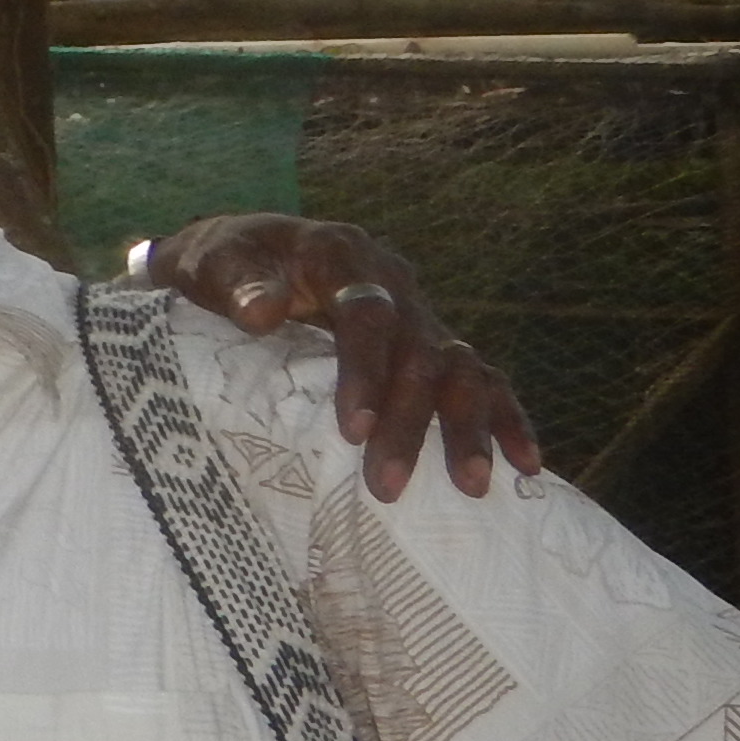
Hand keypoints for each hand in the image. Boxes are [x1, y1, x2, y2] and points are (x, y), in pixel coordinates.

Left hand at [140, 214, 543, 499]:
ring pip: (461, 367)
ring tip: (470, 485)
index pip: (367, 314)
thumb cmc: (222, 265)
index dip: (365, 370)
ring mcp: (418, 313)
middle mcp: (392, 282)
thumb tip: (262, 311)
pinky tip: (525, 464)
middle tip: (387, 483)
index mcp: (341, 255)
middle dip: (410, 419)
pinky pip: (481, 378)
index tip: (352, 428)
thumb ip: (236, 284)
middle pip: (420, 350)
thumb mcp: (213, 264)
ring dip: (467, 426)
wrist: (240, 255)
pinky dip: (505, 417)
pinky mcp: (428, 343)